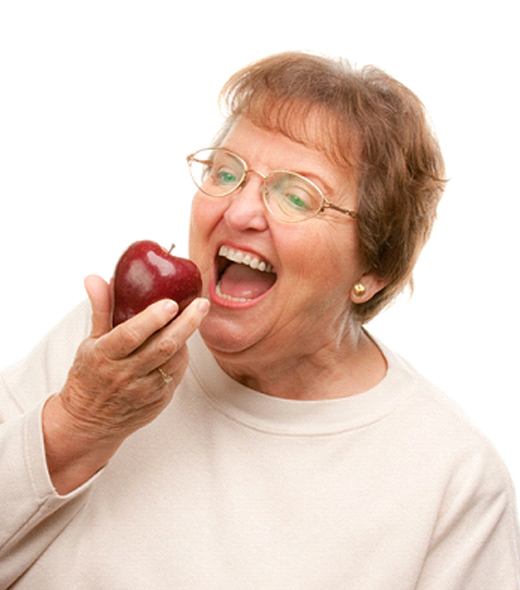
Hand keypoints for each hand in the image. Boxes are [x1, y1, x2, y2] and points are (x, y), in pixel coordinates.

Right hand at [43, 275, 208, 492]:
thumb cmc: (90, 375)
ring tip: (194, 317)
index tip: (171, 303)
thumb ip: (101, 309)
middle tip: (202, 304)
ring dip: (187, 338)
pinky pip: (177, 373)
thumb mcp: (90, 342)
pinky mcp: (158, 400)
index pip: (131, 335)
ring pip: (175, 360)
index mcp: (104, 355)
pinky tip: (183, 342)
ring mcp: (144, 390)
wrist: (90, 422)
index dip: (152, 319)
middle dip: (187, 323)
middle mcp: (125, 374)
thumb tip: (96, 277)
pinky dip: (182, 355)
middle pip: (162, 346)